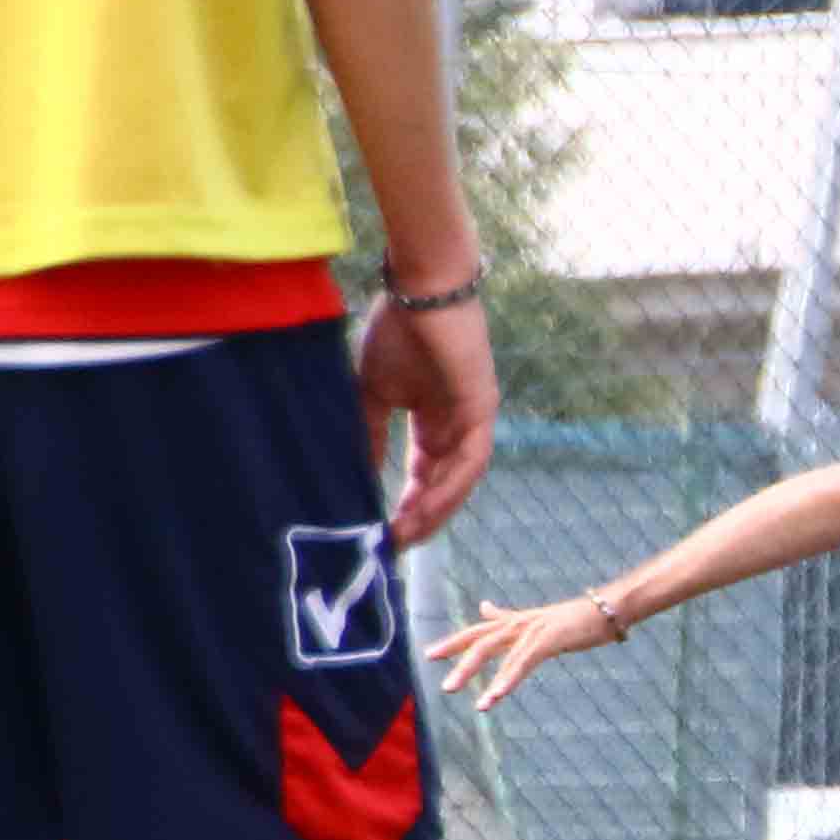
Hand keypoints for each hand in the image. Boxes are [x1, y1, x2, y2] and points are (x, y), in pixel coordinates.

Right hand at [357, 291, 499, 548]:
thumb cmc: (397, 331)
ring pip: (459, 480)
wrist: (419, 291)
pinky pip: (471, 459)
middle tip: (394, 548)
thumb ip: (371, 434)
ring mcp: (475, 418)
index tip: (382, 532)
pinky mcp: (482, 407)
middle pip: (444, 486)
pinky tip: (426, 508)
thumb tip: (357, 474)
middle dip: (420, 518)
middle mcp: (460, 425)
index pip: (424, 476)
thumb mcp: (374, 393)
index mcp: (435, 422)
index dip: (405, 506)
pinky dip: (450, 486)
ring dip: (435, 511)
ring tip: (407, 537)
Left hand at [428, 592, 617, 708]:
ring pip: (495, 651)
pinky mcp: (549, 639)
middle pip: (480, 639)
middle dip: (457, 658)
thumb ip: (510, 617)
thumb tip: (484, 606)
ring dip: (475, 673)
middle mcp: (520, 623)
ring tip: (458, 693)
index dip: (454, 641)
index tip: (431, 654)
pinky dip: (506, 680)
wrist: (610, 608)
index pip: (479, 630)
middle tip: (440, 679)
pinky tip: (494, 696)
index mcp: (518, 621)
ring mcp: (533, 629)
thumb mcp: (540, 619)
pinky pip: (522, 662)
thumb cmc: (579, 617)